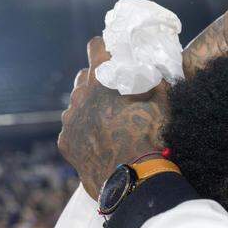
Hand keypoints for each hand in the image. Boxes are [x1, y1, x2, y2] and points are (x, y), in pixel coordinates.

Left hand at [58, 37, 166, 199]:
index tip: (110, 51)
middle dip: (96, 79)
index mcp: (102, 81)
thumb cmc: (150, 138)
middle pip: (83, 76)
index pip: (95, 47)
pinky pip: (71, 129)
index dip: (104, 47)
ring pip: (75, 103)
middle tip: (112, 91)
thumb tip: (155, 70)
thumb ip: (156, 82)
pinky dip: (82, 130)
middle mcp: (80, 96)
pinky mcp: (66, 142)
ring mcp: (70, 120)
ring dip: (87, 106)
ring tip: (105, 119)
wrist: (133, 180)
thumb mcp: (162, 104)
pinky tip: (97, 140)